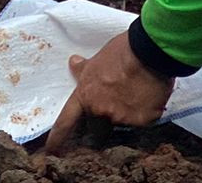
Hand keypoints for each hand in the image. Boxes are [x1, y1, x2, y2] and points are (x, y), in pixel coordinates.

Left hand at [43, 32, 173, 153]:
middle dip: (104, 120)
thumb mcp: (97, 58)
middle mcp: (101, 111)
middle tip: (116, 104)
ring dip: (127, 115)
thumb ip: (85, 69)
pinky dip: (146, 112)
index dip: (58, 138)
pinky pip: (143, 121)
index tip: (51, 150)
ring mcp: (121, 119)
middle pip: (98, 127)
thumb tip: (74, 62)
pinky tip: (150, 95)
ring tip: (138, 93)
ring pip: (123, 124)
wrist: (148, 53)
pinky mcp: (142, 122)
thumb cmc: (121, 51)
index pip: (66, 121)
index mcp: (86, 95)